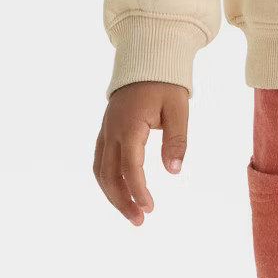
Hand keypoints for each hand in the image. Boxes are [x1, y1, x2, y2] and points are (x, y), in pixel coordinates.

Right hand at [93, 80, 188, 224]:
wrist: (147, 57)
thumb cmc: (165, 82)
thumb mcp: (178, 108)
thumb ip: (176, 140)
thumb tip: (174, 171)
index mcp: (130, 126)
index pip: (130, 167)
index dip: (138, 191)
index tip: (150, 208)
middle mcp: (112, 130)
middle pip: (109, 175)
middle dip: (122, 201)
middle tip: (139, 220)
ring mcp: (105, 129)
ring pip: (100, 170)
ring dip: (112, 194)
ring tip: (131, 211)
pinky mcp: (106, 128)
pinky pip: (100, 160)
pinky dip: (107, 179)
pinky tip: (120, 189)